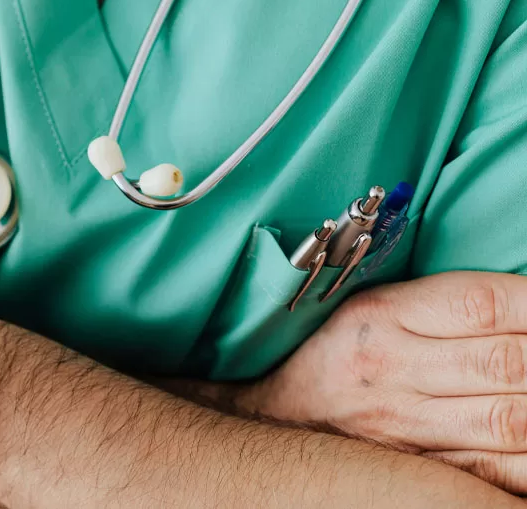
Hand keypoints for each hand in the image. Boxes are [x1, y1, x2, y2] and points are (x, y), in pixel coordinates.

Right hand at [242, 271, 526, 492]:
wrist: (273, 418)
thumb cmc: (334, 353)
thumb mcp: (372, 307)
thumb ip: (444, 304)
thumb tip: (525, 305)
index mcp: (382, 316)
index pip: (481, 304)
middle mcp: (393, 370)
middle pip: (506, 363)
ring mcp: (407, 426)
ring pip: (512, 421)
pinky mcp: (421, 467)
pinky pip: (498, 471)